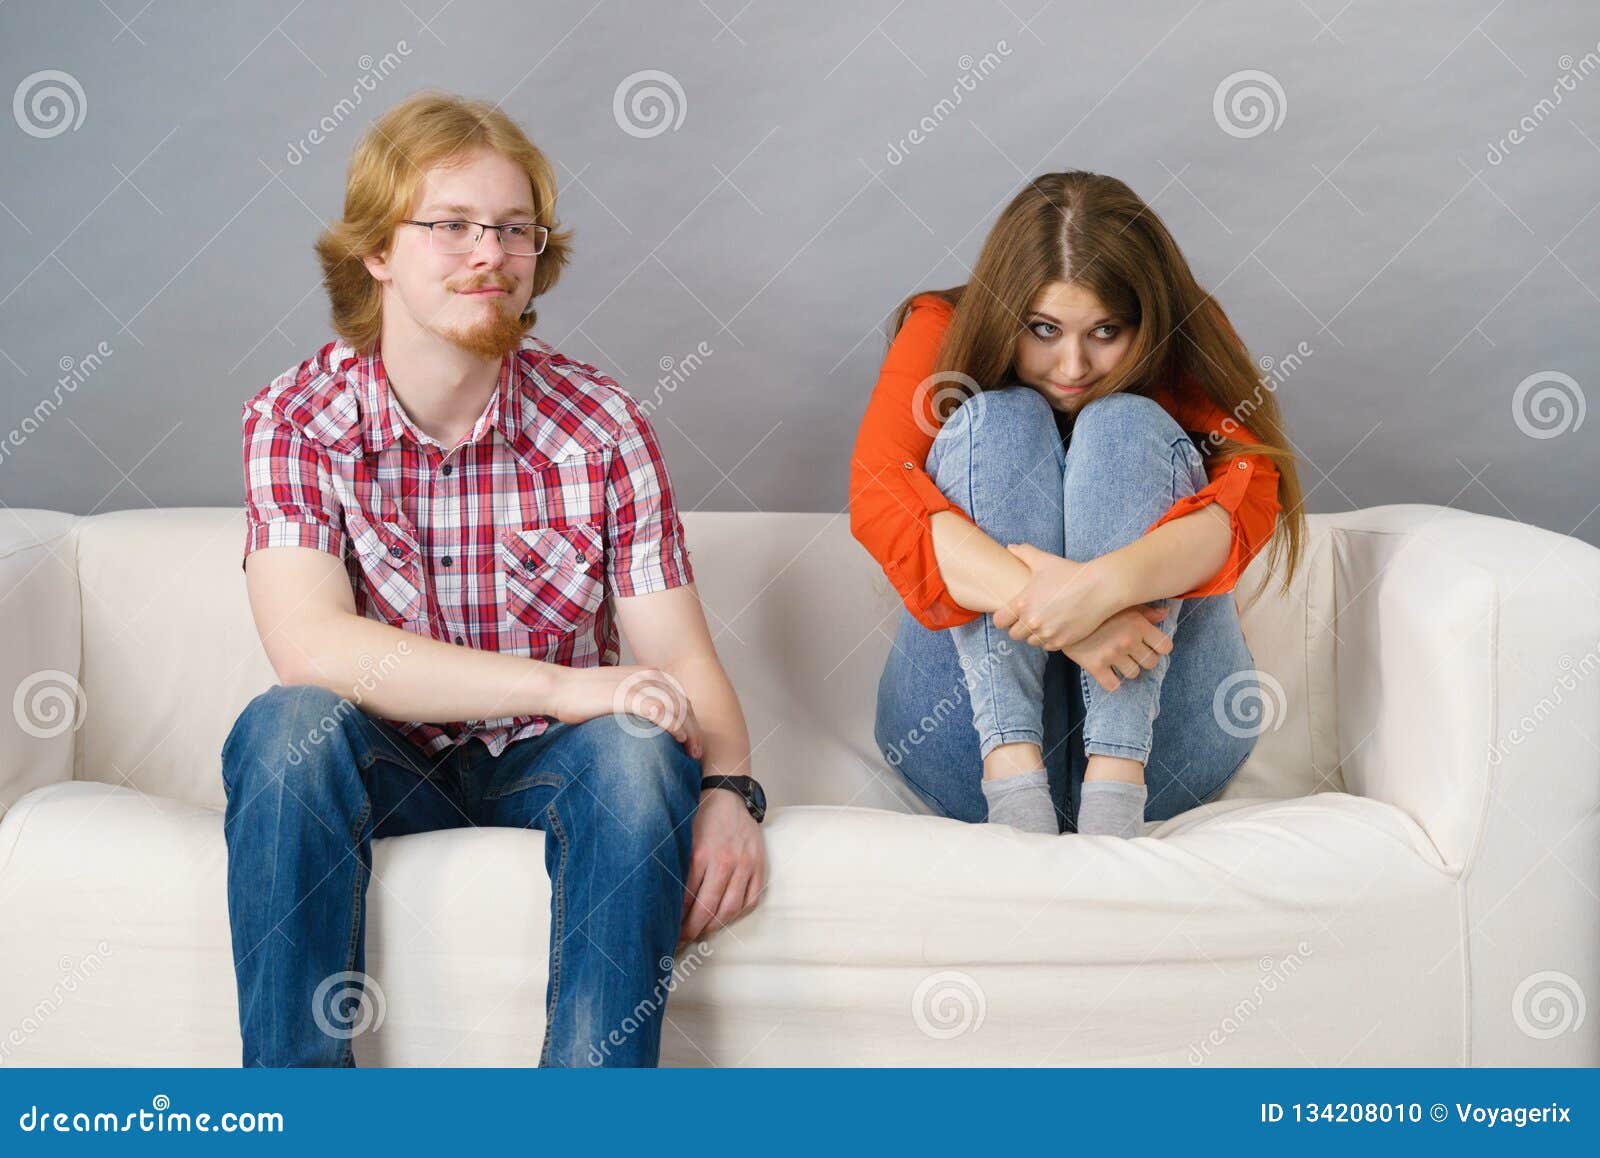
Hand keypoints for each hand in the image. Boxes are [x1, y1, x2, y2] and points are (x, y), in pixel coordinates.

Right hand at [547, 664, 703, 758]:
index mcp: (650, 674)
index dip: (691, 722)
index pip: (682, 699)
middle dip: (694, 730)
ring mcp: (640, 685)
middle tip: (696, 753)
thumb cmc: (587, 697)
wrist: (561, 689)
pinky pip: (660, 711)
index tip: (692, 743)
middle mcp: (649, 676)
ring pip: (677, 709)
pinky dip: (673, 725)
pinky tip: (678, 738)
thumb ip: (640, 703)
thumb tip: (654, 724)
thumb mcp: (621, 694)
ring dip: (688, 732)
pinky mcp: (628, 696)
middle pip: (684, 705)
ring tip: (690, 752)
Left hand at [680, 786, 765, 941]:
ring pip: (730, 909)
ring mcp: (745, 864)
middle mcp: (725, 861)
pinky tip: (725, 916)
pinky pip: (751, 900)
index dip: (677, 919)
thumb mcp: (683, 839)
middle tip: (682, 939)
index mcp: (701, 855)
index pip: (687, 899)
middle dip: (693, 929)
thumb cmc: (701, 816)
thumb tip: (664, 901)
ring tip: (702, 931)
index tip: (669, 931)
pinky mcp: (759, 865)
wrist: (727, 794)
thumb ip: (677, 867)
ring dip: (715, 925)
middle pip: (708, 909)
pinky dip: (738, 913)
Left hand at [992, 543, 1122, 651]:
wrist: (1099, 588)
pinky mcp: (1061, 641)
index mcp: (1022, 603)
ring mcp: (1047, 633)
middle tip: (1027, 618)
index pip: (999, 621)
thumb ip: (1024, 553)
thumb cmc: (1069, 572)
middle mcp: (1032, 621)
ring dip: (1033, 634)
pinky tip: (1054, 627)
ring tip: (1042, 622)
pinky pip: (1046, 646)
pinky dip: (1048, 639)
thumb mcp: (1044, 560)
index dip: (1003, 618)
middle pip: (1013, 634)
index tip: (1010, 614)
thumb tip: (1010, 547)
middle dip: (1018, 627)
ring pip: (1030, 641)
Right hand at [1061, 605, 1173, 691]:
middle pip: (1151, 663)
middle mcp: (1128, 640)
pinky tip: (1108, 672)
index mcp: (1138, 625)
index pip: (1166, 647)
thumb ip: (1146, 612)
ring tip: (1118, 660)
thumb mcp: (1123, 605)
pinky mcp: (1095, 666)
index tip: (1150, 645)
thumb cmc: (1098, 610)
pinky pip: (1113, 686)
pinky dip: (1112, 682)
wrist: (1063, 615)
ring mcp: (1112, 655)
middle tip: (1132, 653)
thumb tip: (1165, 614)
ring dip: (1128, 669)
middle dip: (1143, 659)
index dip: (1160, 648)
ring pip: (1134, 674)